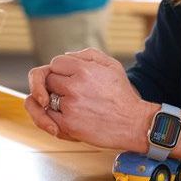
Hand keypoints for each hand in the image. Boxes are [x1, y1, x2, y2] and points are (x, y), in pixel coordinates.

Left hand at [24, 49, 155, 151]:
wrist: (134, 124)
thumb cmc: (122, 95)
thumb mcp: (111, 65)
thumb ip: (87, 55)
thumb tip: (66, 56)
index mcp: (84, 69)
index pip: (55, 63)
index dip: (62, 71)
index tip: (70, 78)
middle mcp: (75, 86)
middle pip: (48, 80)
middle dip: (58, 86)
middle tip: (72, 93)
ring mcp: (70, 106)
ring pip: (46, 99)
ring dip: (55, 101)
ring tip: (72, 105)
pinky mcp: (68, 125)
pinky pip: (49, 117)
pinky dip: (55, 117)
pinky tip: (70, 117)